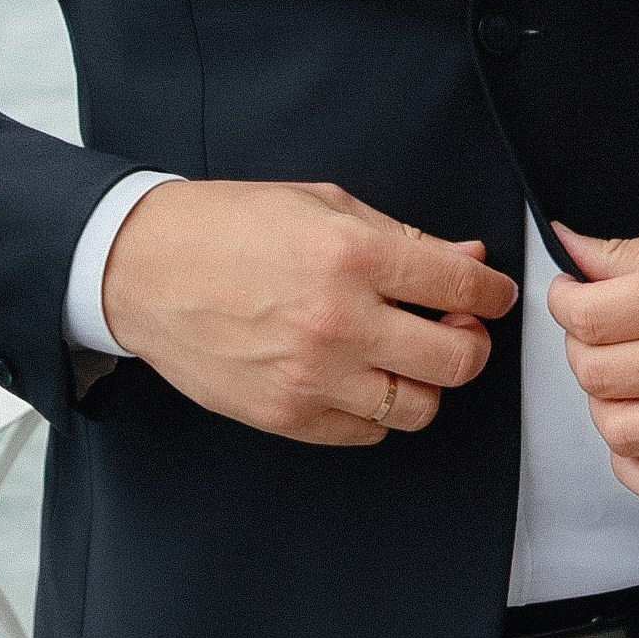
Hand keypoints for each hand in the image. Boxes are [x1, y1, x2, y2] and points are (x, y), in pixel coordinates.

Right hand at [100, 178, 516, 445]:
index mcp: (351, 254)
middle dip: (472, 342)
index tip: (494, 294)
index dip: (493, 291)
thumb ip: (401, 236)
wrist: (144, 269)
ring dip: (426, 383)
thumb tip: (467, 259)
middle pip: (456, 359)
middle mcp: (339, 320)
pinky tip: (362, 377)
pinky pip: (368, 434)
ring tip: (408, 356)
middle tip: (460, 327)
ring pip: (420, 408)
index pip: (460, 285)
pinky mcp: (287, 416)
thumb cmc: (228, 227)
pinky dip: (377, 411)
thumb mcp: (321, 203)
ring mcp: (313, 376)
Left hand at [547, 209, 638, 509]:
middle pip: (594, 373)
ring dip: (604, 403)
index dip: (564, 301)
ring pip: (620, 432)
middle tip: (600, 329)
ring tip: (625, 376)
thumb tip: (570, 252)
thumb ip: (633, 253)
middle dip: (581, 347)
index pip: (587, 315)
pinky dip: (637, 469)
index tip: (574, 294)